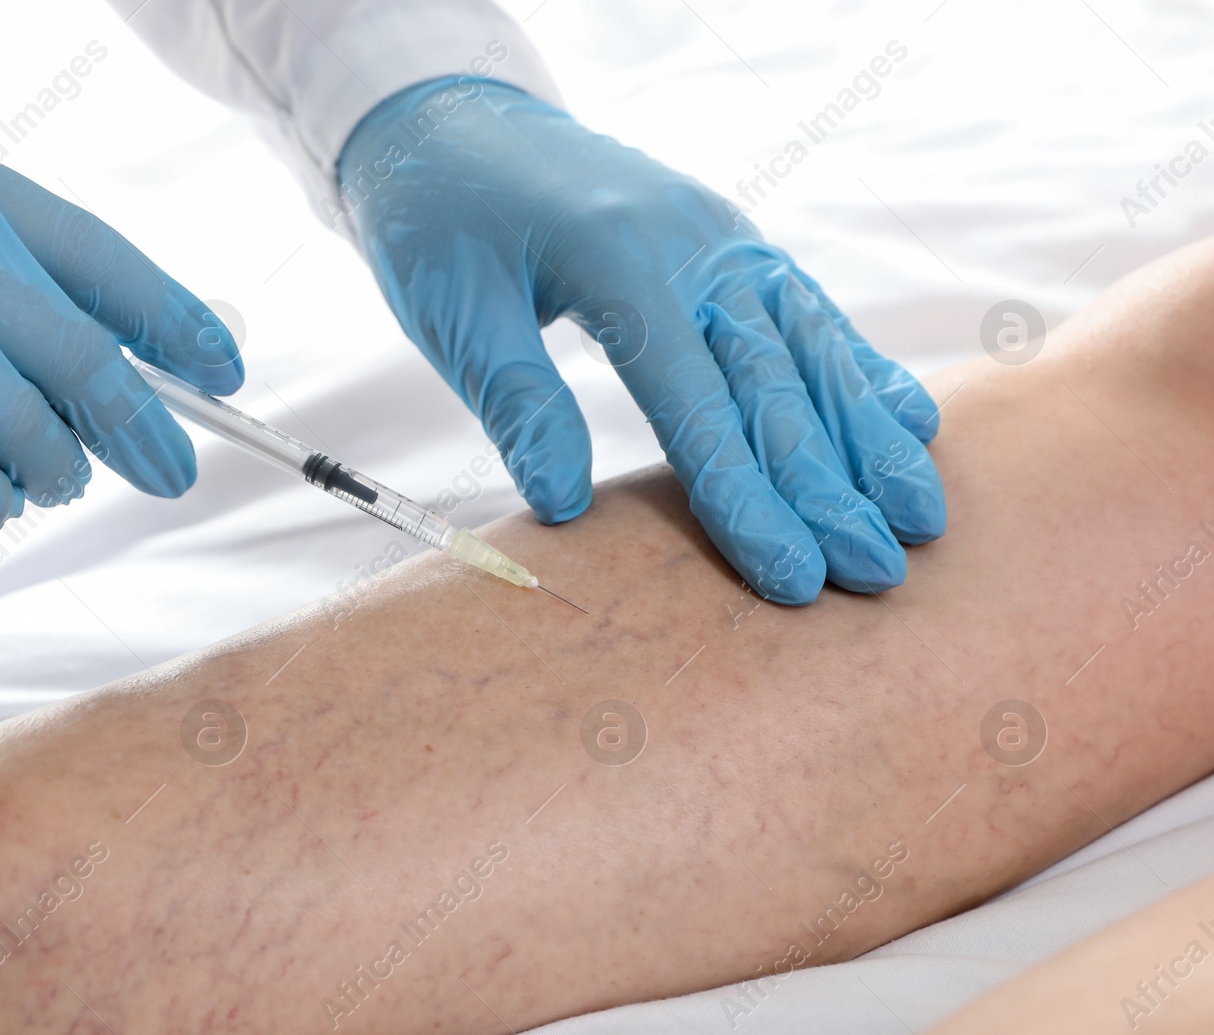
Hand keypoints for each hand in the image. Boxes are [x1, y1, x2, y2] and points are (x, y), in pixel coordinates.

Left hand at [337, 77, 944, 603]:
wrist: (456, 126)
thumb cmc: (442, 222)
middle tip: (877, 574)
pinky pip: (808, 312)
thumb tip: (562, 506)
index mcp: (621, 259)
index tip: (790, 578)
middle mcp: (694, 245)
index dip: (745, 499)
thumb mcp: (454, 310)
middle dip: (829, 487)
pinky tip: (910, 421)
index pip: (697, 402)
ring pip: (812, 347)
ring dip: (868, 437)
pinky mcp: (731, 244)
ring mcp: (723, 240)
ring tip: (922, 517)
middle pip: (773, 383)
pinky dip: (860, 370)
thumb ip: (516, 400)